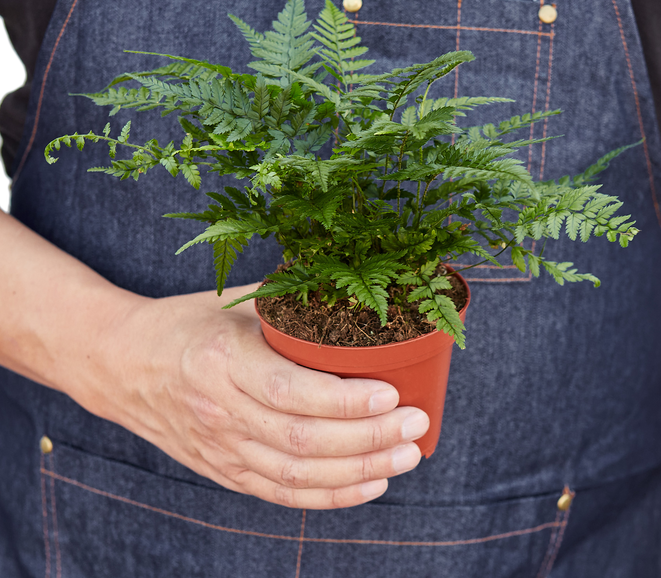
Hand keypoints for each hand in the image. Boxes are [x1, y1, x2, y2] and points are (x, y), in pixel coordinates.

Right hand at [91, 285, 428, 508]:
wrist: (120, 363)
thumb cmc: (184, 323)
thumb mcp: (231, 301)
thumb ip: (287, 301)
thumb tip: (351, 288)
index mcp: (221, 360)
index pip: (290, 392)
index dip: (345, 400)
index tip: (392, 393)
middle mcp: (219, 411)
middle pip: (302, 441)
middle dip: (368, 438)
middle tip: (415, 424)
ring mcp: (220, 448)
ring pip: (296, 475)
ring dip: (359, 471)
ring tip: (406, 455)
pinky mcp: (223, 470)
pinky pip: (281, 493)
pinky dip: (329, 495)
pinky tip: (370, 483)